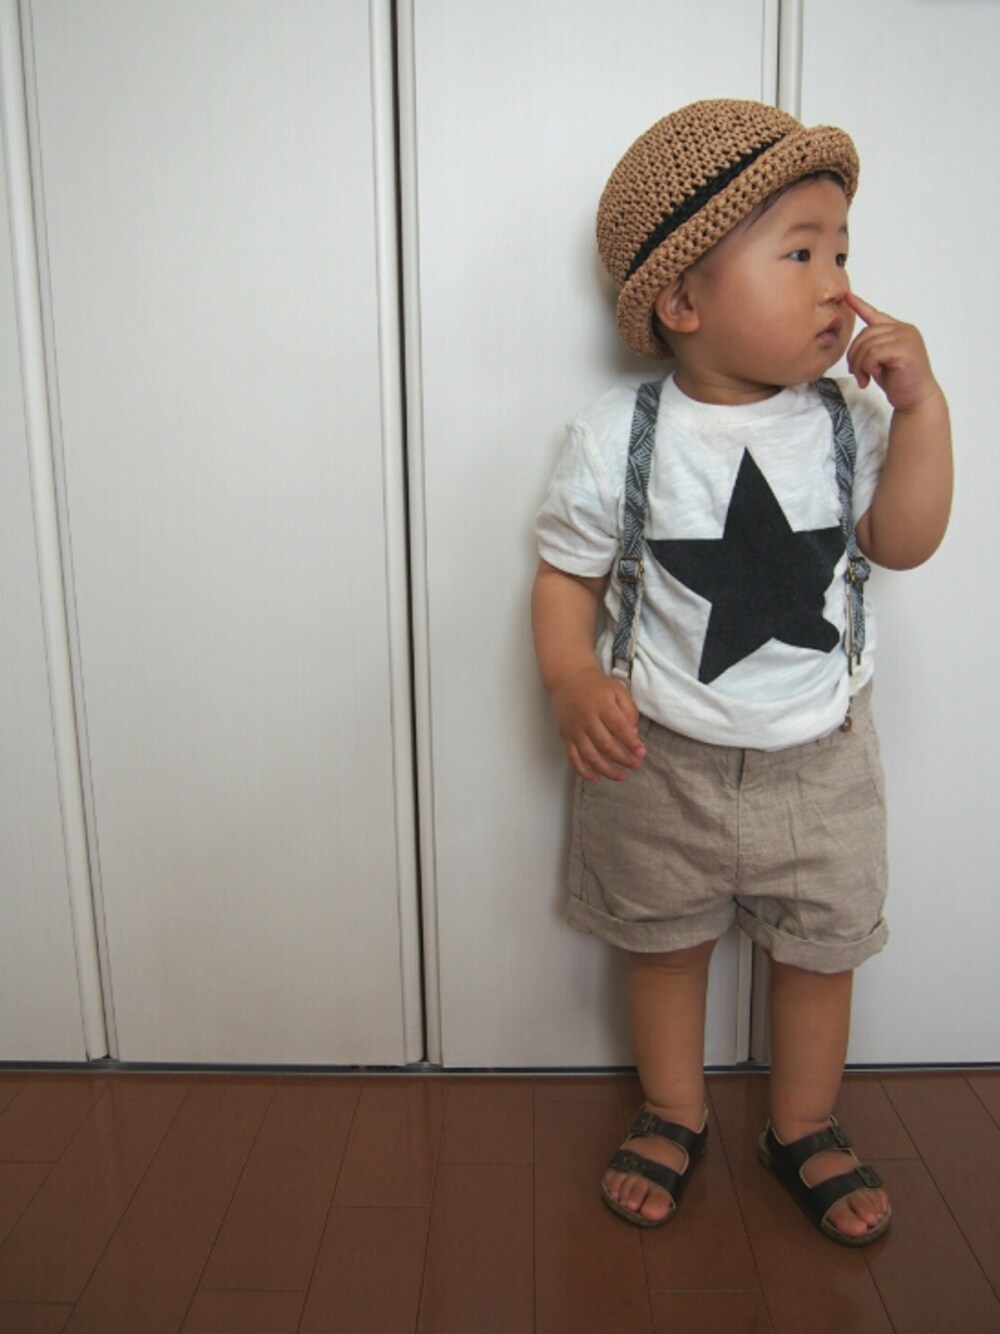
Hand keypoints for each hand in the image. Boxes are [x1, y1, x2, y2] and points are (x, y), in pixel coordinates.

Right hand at [551, 667, 644, 782]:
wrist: (568, 680)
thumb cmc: (597, 687)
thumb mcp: (618, 691)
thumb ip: (629, 710)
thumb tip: (633, 734)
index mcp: (602, 705)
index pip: (618, 727)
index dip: (631, 743)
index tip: (641, 753)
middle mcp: (586, 718)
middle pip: (605, 744)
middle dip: (622, 758)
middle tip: (635, 765)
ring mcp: (574, 729)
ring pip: (589, 755)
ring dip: (606, 770)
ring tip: (621, 777)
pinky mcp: (565, 736)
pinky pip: (573, 757)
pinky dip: (583, 771)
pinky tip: (595, 778)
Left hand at [845, 292, 940, 411]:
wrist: (916, 399)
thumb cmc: (899, 382)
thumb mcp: (881, 361)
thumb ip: (872, 348)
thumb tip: (856, 343)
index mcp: (899, 329)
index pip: (876, 314)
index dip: (860, 306)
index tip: (848, 297)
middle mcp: (904, 329)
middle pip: (865, 334)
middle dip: (854, 356)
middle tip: (856, 374)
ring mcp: (906, 338)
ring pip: (867, 345)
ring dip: (860, 365)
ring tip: (863, 378)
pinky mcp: (905, 350)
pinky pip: (873, 354)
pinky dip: (868, 367)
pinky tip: (872, 377)